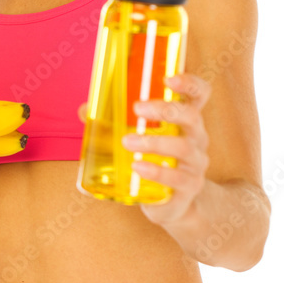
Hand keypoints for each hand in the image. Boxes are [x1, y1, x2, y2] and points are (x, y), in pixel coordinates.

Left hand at [121, 73, 211, 224]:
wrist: (174, 204)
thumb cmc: (155, 162)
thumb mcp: (140, 138)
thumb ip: (114, 122)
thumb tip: (84, 109)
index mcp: (186, 120)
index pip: (199, 94)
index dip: (189, 83)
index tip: (168, 78)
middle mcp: (196, 138)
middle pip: (191, 116)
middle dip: (164, 109)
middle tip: (136, 108)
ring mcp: (196, 163)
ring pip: (182, 147)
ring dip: (153, 141)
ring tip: (127, 141)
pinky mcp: (189, 186)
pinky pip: (176, 177)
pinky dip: (155, 170)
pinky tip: (137, 166)